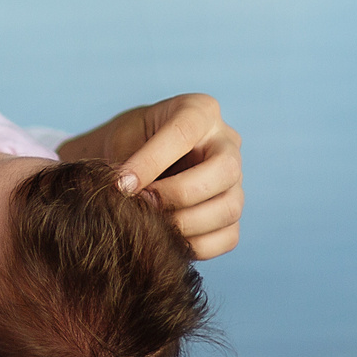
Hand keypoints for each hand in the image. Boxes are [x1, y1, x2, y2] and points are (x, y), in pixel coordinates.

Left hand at [58, 93, 243, 258]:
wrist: (139, 166)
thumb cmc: (131, 143)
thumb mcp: (122, 139)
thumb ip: (125, 161)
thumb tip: (121, 192)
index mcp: (199, 111)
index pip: (184, 132)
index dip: (151, 162)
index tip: (121, 185)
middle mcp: (226, 143)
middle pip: (224, 169)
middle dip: (178, 194)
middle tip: (143, 204)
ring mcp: (236, 180)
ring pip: (230, 207)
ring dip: (186, 224)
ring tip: (152, 227)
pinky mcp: (231, 212)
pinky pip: (228, 236)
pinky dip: (196, 246)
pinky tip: (166, 241)